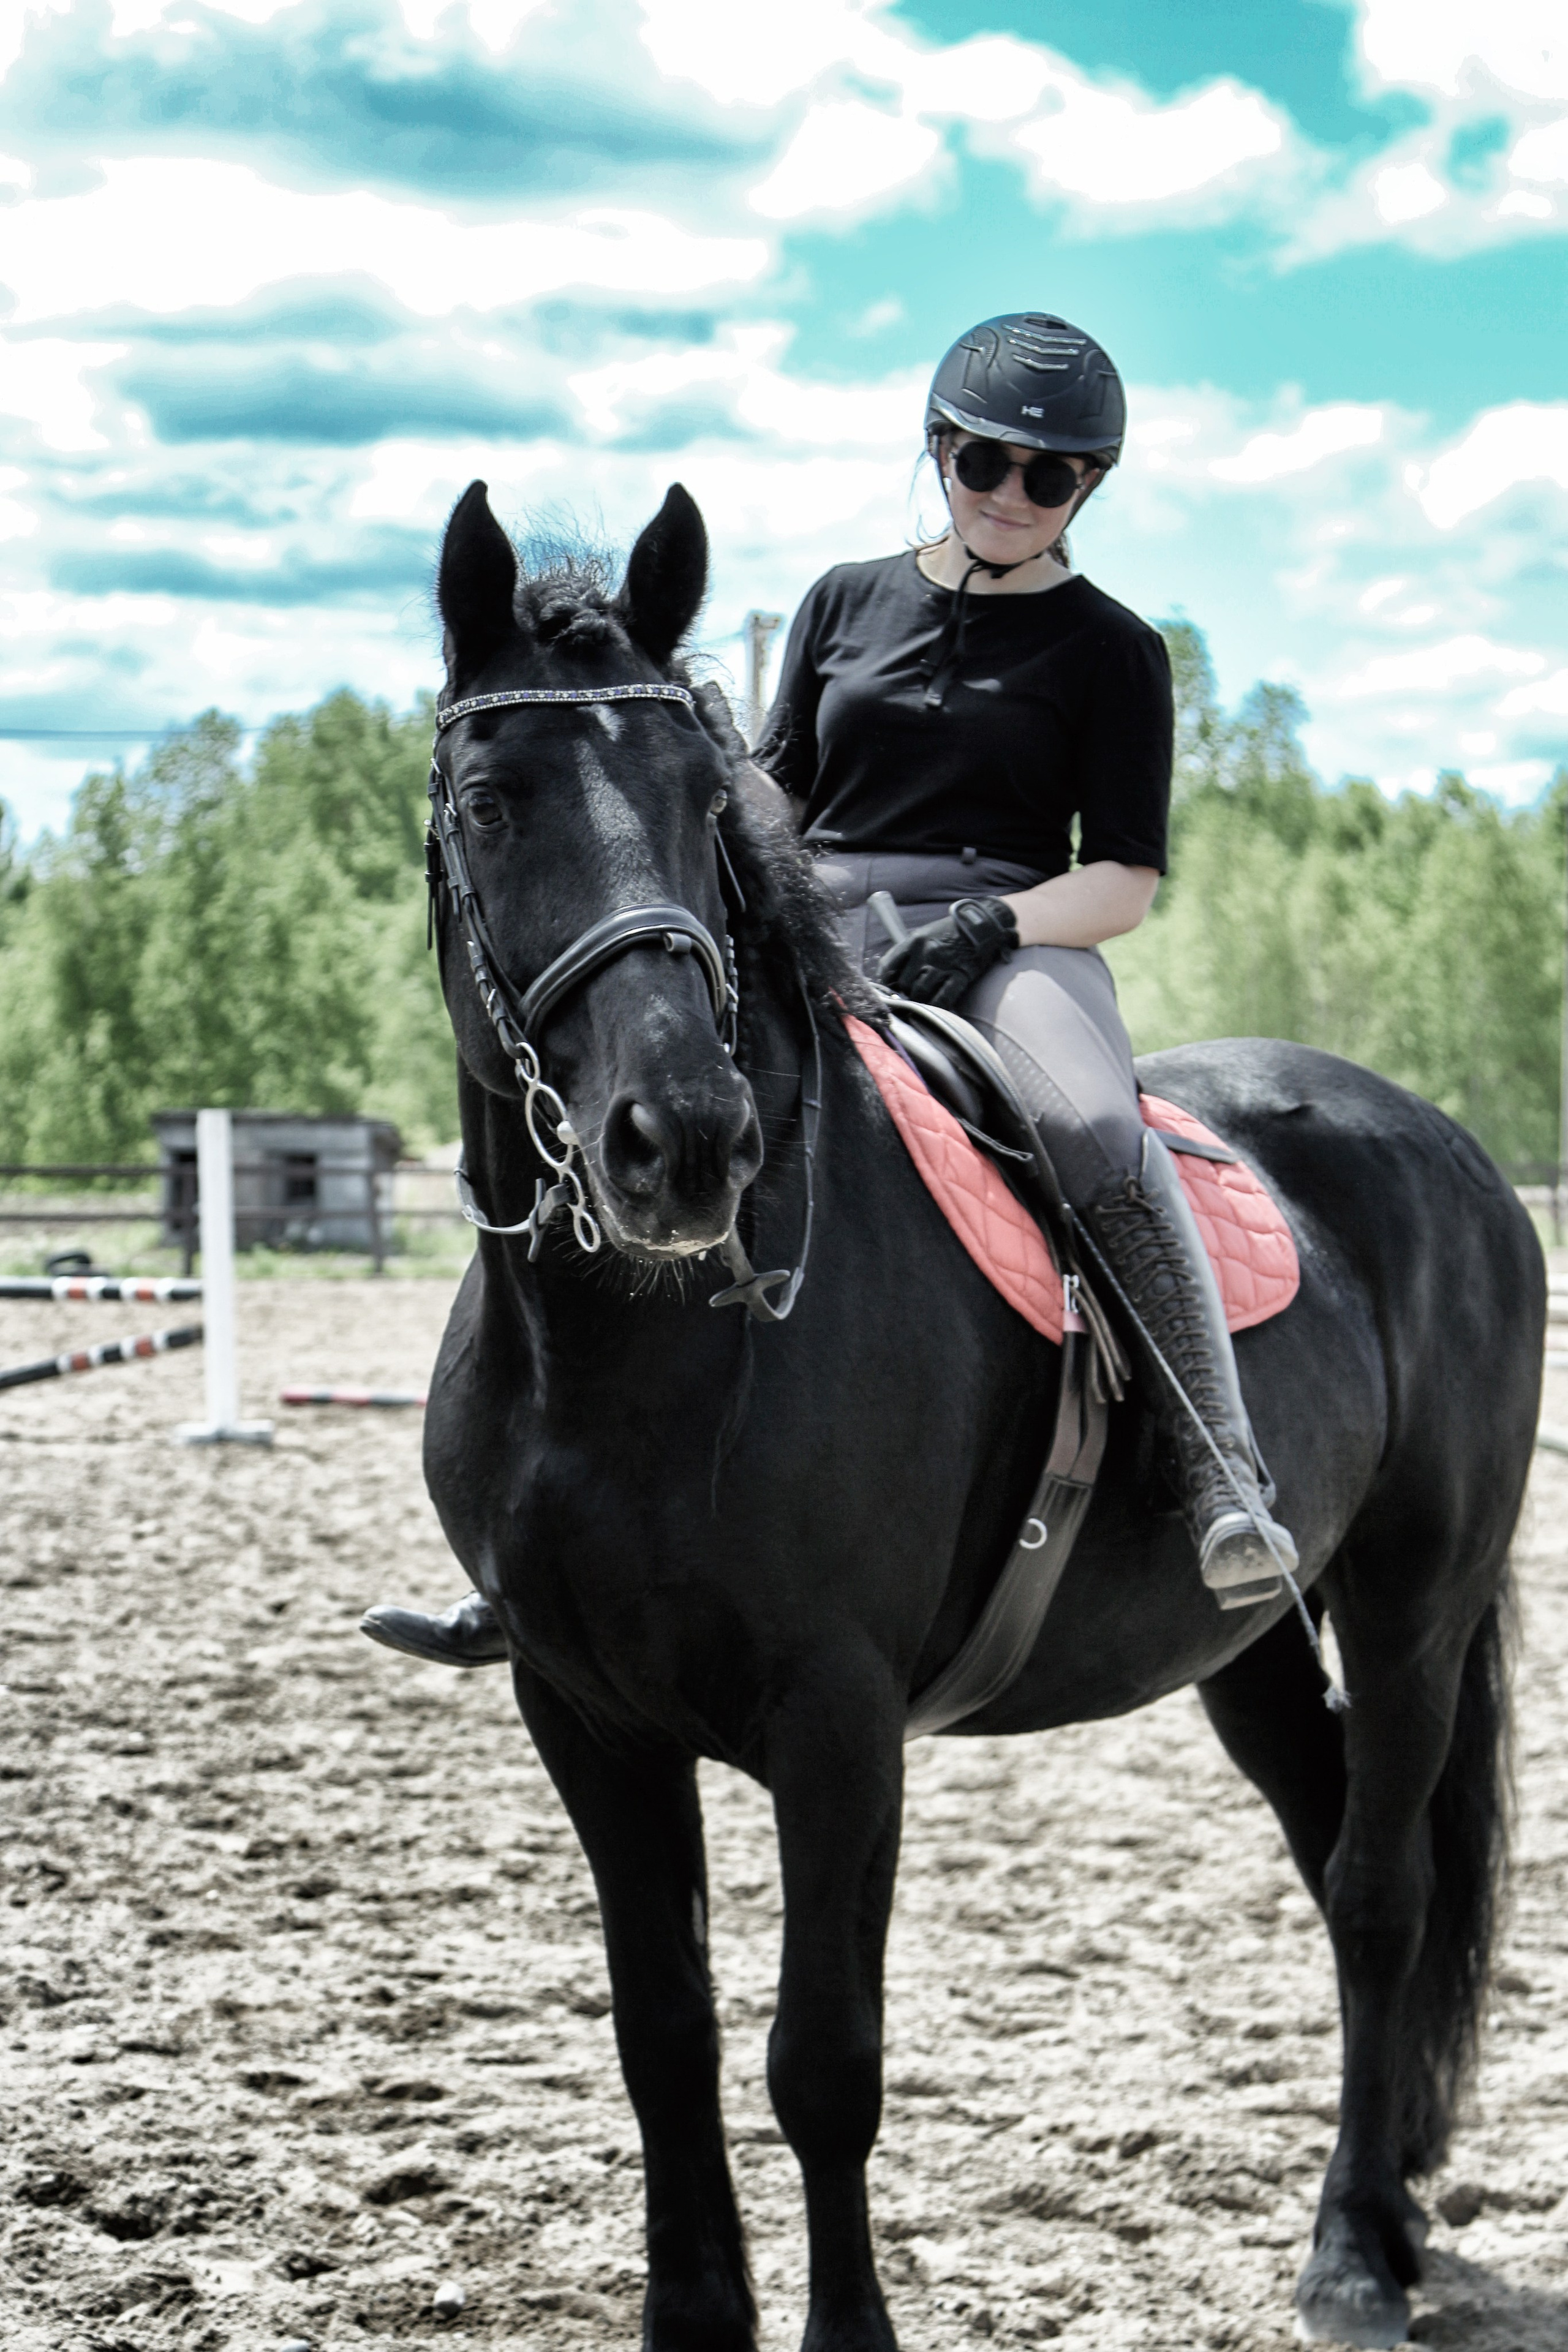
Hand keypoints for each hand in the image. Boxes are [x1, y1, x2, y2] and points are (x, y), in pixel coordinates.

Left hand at [877, 896, 1018, 1008]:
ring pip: (921, 993)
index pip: (889, 966)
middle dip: (906, 992)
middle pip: (904, 983)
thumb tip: (892, 976)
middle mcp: (926, 953)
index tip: (890, 987)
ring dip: (920, 1000)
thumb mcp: (924, 934)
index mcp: (914, 941)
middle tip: (912, 993)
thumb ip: (908, 952)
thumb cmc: (950, 932)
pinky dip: (937, 1005)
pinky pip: (942, 998)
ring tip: (925, 999)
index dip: (887, 981)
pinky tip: (937, 1006)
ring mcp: (944, 965)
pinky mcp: (961, 975)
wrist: (982, 925)